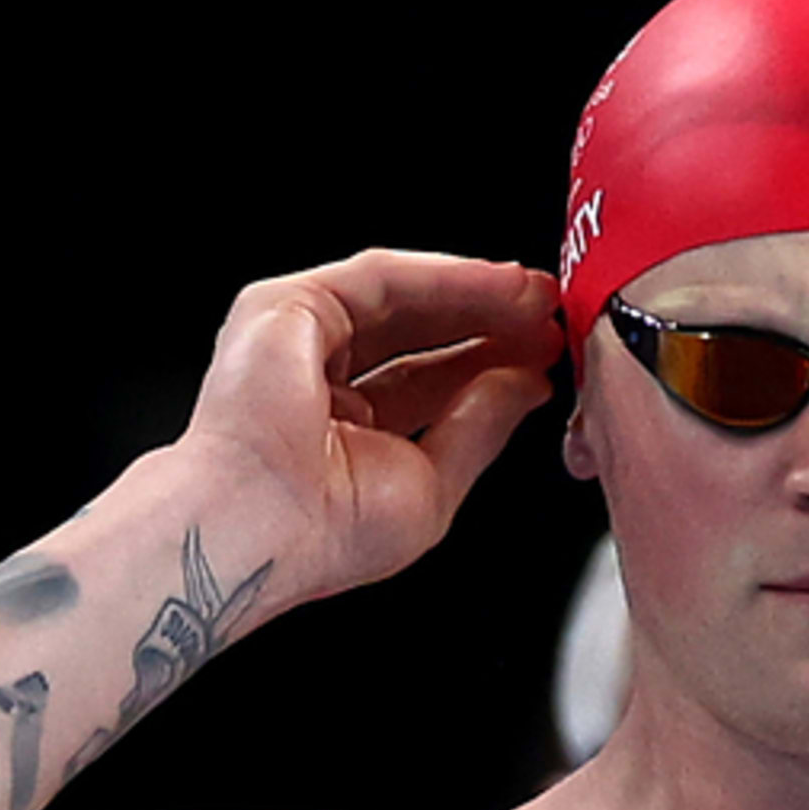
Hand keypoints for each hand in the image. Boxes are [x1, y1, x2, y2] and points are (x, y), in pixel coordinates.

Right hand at [182, 250, 564, 601]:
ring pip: (403, 299)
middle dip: (489, 322)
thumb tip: (526, 384)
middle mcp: (318, 381)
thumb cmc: (324, 531)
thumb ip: (480, 425)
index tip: (543, 356)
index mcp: (344, 432)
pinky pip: (382, 278)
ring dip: (476, 294)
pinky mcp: (288, 306)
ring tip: (537, 297)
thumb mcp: (433, 481)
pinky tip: (497, 286)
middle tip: (550, 317)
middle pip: (418, 334)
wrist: (259, 523)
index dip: (488, 364)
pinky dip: (445, 279)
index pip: (427, 381)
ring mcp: (299, 340)